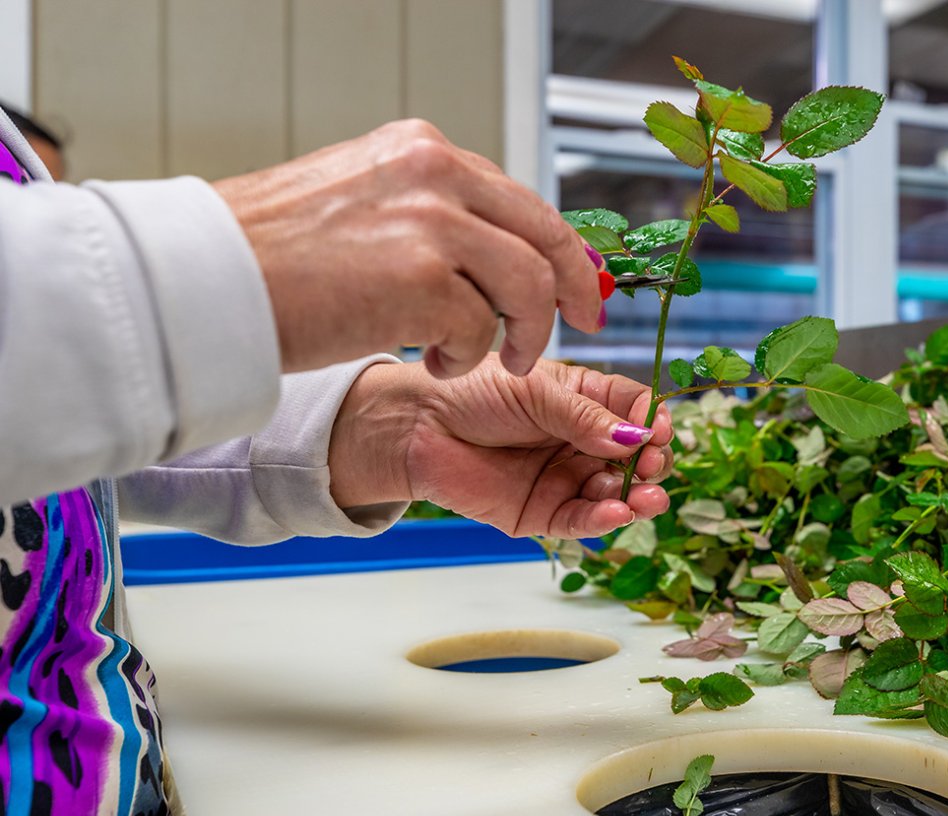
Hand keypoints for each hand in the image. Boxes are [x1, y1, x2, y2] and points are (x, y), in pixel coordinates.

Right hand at [213, 120, 601, 376]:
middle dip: (569, 291)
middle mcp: (434, 173)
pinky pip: (482, 329)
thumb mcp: (357, 204)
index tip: (575, 286)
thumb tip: (489, 250)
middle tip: (576, 328)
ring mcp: (433, 223)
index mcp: (420, 151)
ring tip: (486, 360)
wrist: (201, 280)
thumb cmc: (264, 256)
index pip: (518, 198)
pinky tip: (433, 362)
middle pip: (545, 234)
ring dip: (519, 334)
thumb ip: (425, 214)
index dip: (558, 248)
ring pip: (527, 285)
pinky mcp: (422, 279)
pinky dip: (468, 356)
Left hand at [328, 355, 673, 537]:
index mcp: (585, 401)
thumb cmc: (472, 392)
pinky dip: (604, 520)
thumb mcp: (536, 392)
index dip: (651, 423)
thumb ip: (585, 417)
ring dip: (637, 498)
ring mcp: (564, 479)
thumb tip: (635, 437)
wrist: (416, 426)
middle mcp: (581, 442)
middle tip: (649, 465)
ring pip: (616, 494)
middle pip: (635, 458)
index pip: (636, 411)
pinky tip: (617, 512)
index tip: (656, 432)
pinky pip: (582, 521)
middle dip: (650, 463)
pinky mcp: (542, 513)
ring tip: (646, 498)